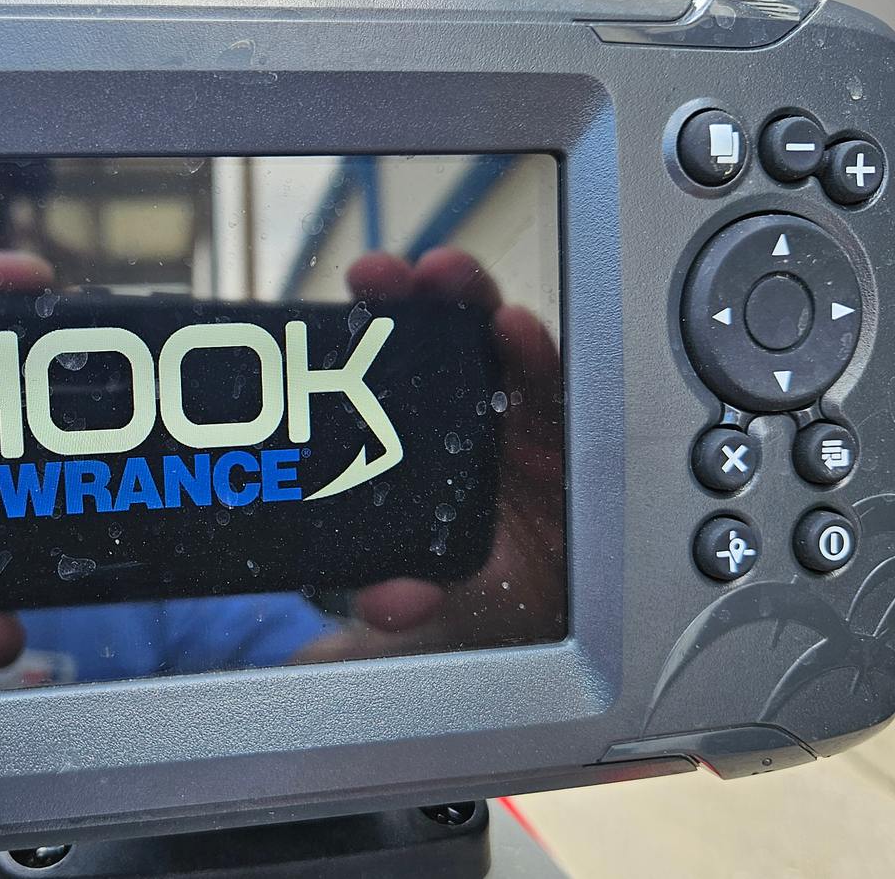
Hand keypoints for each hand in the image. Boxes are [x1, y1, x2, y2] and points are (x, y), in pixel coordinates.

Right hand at [297, 247, 565, 660]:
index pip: (551, 392)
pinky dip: (364, 340)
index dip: (532, 353)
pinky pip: (387, 370)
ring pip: (440, 344)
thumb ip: (437, 601)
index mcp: (549, 465)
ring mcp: (457, 421)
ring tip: (378, 277)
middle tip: (435, 275)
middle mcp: (508, 431)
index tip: (508, 327)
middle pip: (496, 345)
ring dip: (410, 302)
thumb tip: (394, 600)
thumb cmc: (491, 603)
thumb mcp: (472, 606)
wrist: (451, 620)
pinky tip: (343, 318)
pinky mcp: (408, 420)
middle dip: (468, 301)